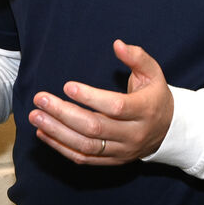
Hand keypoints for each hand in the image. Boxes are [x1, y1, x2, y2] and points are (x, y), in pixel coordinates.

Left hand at [28, 40, 173, 164]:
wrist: (168, 130)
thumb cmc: (155, 95)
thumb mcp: (153, 72)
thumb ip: (137, 57)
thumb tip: (117, 44)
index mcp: (144, 110)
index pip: (115, 107)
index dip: (90, 98)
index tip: (67, 86)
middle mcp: (133, 134)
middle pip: (95, 128)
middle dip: (64, 113)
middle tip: (41, 99)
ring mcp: (122, 150)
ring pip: (86, 146)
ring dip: (57, 132)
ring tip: (36, 116)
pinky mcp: (112, 161)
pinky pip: (84, 158)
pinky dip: (62, 147)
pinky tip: (44, 133)